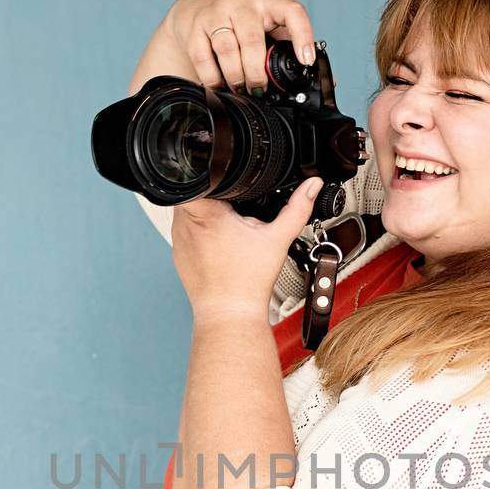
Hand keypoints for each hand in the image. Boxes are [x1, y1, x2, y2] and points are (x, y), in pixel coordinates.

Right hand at [166, 0, 334, 92]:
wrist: (196, 9)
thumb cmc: (240, 25)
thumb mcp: (265, 28)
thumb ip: (288, 48)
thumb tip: (326, 80)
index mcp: (267, 5)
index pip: (291, 11)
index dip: (302, 35)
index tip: (306, 61)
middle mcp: (242, 4)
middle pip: (253, 41)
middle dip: (257, 73)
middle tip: (259, 89)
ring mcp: (216, 14)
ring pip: (227, 50)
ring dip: (235, 77)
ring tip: (240, 88)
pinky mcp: (195, 28)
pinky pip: (203, 58)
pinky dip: (213, 78)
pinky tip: (219, 84)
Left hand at [170, 175, 323, 324]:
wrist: (230, 314)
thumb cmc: (247, 282)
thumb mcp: (277, 238)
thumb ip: (297, 208)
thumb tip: (311, 186)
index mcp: (205, 212)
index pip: (200, 175)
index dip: (216, 174)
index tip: (229, 184)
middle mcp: (185, 223)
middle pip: (197, 191)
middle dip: (217, 196)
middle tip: (235, 212)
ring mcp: (179, 239)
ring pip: (190, 211)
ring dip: (207, 214)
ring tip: (228, 230)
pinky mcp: (178, 254)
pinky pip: (187, 233)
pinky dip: (201, 234)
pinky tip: (219, 246)